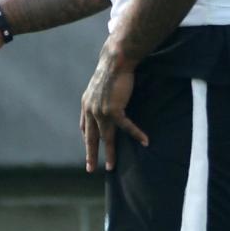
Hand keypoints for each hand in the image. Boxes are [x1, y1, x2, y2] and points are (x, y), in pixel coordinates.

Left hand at [80, 45, 147, 172]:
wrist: (115, 61)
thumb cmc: (112, 69)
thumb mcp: (100, 84)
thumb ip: (100, 95)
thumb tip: (106, 98)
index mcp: (86, 104)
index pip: (84, 126)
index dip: (87, 137)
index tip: (88, 146)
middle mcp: (90, 110)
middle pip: (91, 138)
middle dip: (91, 154)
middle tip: (90, 169)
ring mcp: (101, 112)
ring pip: (106, 138)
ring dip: (110, 153)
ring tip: (112, 166)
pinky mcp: (114, 110)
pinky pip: (126, 127)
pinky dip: (136, 134)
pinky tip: (145, 141)